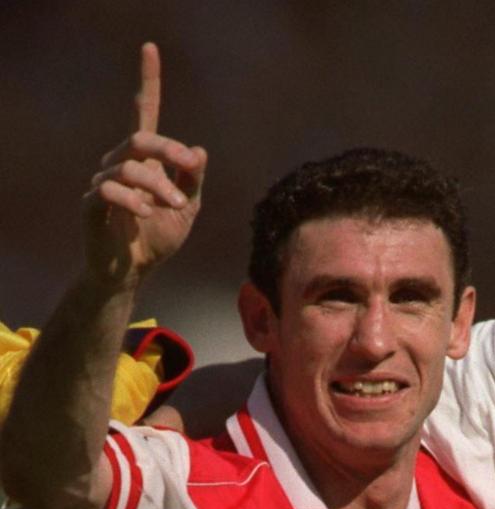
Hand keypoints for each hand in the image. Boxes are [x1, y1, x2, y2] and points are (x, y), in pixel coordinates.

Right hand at [82, 43, 206, 287]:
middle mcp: (122, 162)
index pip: (145, 111)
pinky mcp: (92, 204)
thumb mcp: (188, 206)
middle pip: (141, 137)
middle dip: (169, 148)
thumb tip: (198, 150)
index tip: (150, 48)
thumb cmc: (160, 235)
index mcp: (146, 158)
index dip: (148, 81)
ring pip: (131, 166)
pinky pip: (108, 190)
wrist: (134, 271)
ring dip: (159, 184)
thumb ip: (193, 179)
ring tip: (175, 205)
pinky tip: (145, 213)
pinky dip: (131, 199)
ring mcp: (104, 182)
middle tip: (189, 165)